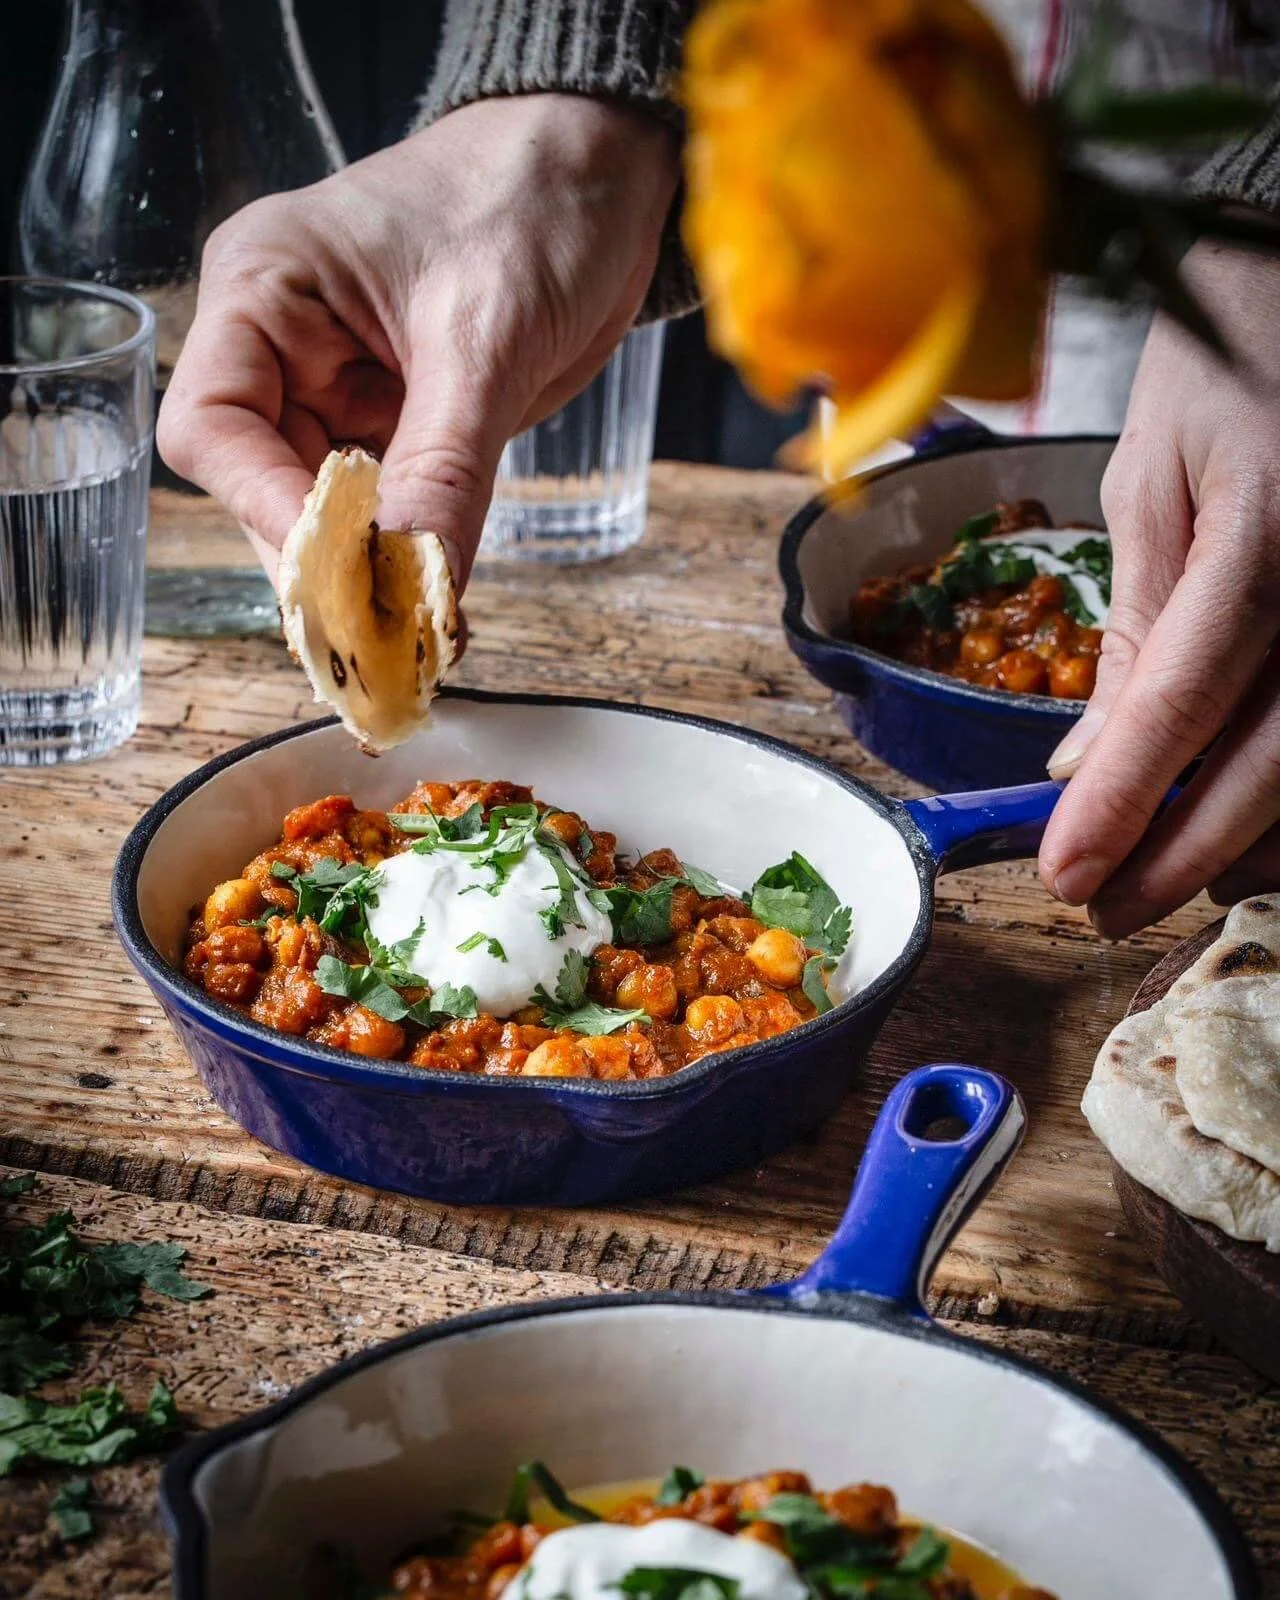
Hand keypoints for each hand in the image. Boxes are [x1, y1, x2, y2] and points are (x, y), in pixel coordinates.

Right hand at [157, 95, 677, 588]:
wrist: (605, 171)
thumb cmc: (532, 201)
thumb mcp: (486, 336)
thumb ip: (445, 465)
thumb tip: (414, 583)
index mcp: (264, 289)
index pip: (214, 428)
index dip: (265, 510)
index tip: (338, 573)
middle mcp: (284, 344)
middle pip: (263, 487)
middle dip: (321, 562)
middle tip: (381, 638)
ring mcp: (340, 386)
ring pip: (326, 511)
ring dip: (365, 573)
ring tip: (415, 635)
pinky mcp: (398, 419)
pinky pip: (388, 505)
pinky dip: (409, 554)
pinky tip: (439, 600)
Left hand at [1039, 240, 1279, 936]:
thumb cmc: (1229, 361)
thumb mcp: (1153, 481)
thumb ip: (1134, 627)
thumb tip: (1083, 759)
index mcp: (1264, 533)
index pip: (1182, 701)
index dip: (1123, 804)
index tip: (1064, 874)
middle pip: (1268, 760)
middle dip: (1178, 854)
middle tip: (1101, 909)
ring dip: (1246, 845)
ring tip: (1162, 883)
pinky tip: (1245, 834)